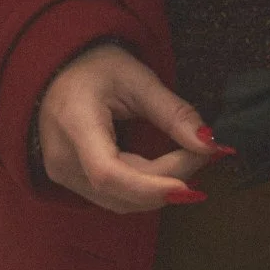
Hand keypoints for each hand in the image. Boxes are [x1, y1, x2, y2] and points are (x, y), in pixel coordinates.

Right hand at [35, 43, 222, 213]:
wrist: (59, 69)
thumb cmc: (96, 67)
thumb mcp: (138, 79)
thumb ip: (174, 114)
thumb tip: (210, 145)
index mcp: (74, 124)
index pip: (109, 173)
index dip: (151, 187)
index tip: (190, 184)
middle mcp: (62, 158)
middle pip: (122, 189)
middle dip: (170, 180)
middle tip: (204, 154)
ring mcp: (62, 174)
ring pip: (120, 201)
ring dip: (160, 189)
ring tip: (188, 160)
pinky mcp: (70, 181)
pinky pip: (113, 197)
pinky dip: (144, 189)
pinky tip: (166, 171)